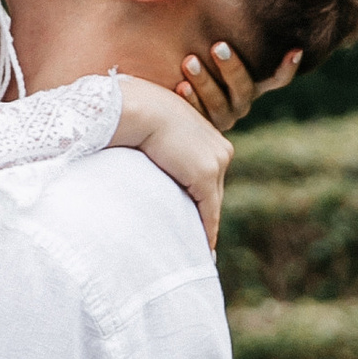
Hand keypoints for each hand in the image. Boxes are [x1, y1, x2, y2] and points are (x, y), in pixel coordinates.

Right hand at [112, 73, 232, 250]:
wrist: (137, 109)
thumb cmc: (137, 115)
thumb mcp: (158, 130)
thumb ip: (165, 146)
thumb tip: (152, 157)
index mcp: (211, 137)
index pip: (209, 175)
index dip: (204, 198)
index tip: (199, 216)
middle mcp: (220, 150)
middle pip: (215, 192)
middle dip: (207, 215)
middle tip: (201, 241)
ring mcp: (216, 162)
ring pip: (213, 204)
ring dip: (206, 226)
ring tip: (200, 249)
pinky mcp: (205, 176)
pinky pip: (209, 212)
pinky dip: (206, 231)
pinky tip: (203, 248)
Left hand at [179, 38, 301, 133]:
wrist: (170, 97)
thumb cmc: (193, 56)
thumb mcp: (208, 42)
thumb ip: (221, 25)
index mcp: (252, 84)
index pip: (277, 79)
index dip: (287, 67)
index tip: (295, 49)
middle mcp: (241, 102)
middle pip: (245, 88)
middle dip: (232, 67)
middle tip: (217, 46)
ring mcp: (223, 117)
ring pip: (220, 103)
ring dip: (206, 82)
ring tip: (188, 61)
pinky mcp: (201, 126)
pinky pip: (198, 116)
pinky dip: (191, 100)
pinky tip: (179, 85)